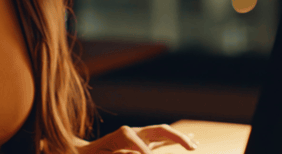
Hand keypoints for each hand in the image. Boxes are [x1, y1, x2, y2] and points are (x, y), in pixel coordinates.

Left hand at [76, 124, 197, 153]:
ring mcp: (141, 136)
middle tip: (192, 147)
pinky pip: (163, 141)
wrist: (87, 152)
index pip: (144, 147)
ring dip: (180, 138)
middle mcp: (135, 132)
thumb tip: (143, 153)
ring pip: (164, 134)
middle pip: (160, 130)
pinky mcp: (144, 142)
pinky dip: (176, 141)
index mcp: (124, 134)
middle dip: (177, 138)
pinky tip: (191, 141)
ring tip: (194, 145)